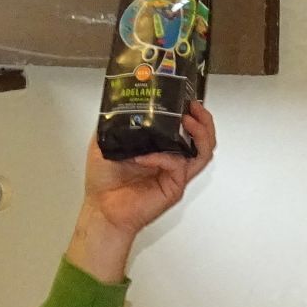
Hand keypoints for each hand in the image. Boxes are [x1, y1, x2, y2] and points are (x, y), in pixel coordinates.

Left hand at [84, 101, 215, 235]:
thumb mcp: (104, 141)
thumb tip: (118, 101)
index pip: (184, 127)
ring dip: (200, 134)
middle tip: (194, 107)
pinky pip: (178, 166)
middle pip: (202, 139)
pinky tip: (148, 155)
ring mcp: (174, 173)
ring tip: (188, 120)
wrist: (102, 208)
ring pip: (202, 152)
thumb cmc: (103, 181)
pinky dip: (166, 157)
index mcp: (159, 147)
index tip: (185, 98)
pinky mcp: (174, 186)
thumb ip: (115, 123)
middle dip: (204, 120)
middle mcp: (170, 160)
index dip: (190, 112)